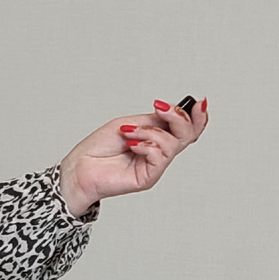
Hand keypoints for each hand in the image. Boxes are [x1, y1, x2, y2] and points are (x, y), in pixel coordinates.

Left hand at [57, 97, 208, 215]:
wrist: (80, 167)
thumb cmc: (98, 147)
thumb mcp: (129, 123)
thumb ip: (153, 121)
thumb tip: (174, 112)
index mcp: (156, 137)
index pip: (186, 128)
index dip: (197, 116)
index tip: (198, 101)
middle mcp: (159, 152)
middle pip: (188, 134)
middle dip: (179, 117)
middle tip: (161, 108)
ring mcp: (155, 166)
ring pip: (173, 143)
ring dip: (150, 131)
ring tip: (129, 132)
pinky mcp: (148, 178)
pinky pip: (160, 157)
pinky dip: (146, 145)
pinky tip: (131, 145)